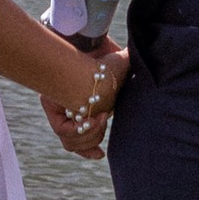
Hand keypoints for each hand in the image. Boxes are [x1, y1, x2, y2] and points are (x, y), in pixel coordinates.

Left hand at [42, 40, 126, 159]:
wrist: (88, 44)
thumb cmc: (106, 56)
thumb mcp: (123, 67)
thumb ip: (132, 71)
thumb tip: (148, 63)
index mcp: (84, 106)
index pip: (82, 135)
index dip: (89, 149)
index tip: (99, 155)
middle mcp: (69, 109)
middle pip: (74, 143)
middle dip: (93, 139)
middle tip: (103, 121)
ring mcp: (58, 107)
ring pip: (69, 140)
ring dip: (90, 135)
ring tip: (100, 119)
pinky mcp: (50, 104)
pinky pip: (64, 132)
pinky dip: (81, 132)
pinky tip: (95, 120)